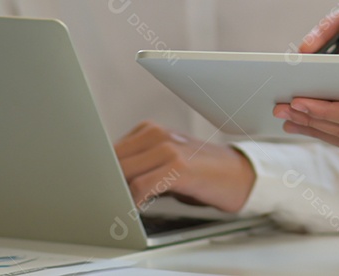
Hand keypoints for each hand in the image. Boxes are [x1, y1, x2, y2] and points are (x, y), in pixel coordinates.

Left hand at [114, 121, 256, 212]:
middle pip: (111, 160)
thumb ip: (140, 163)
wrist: (240, 175)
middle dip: (107, 182)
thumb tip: (107, 180)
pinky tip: (138, 208)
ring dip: (118, 192)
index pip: (108, 150)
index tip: (99, 187)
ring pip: (122, 172)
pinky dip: (134, 201)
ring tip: (122, 206)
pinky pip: (141, 186)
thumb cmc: (202, 171)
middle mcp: (157, 134)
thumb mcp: (168, 160)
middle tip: (108, 201)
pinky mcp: (179, 167)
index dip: (101, 171)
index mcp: (150, 130)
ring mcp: (169, 148)